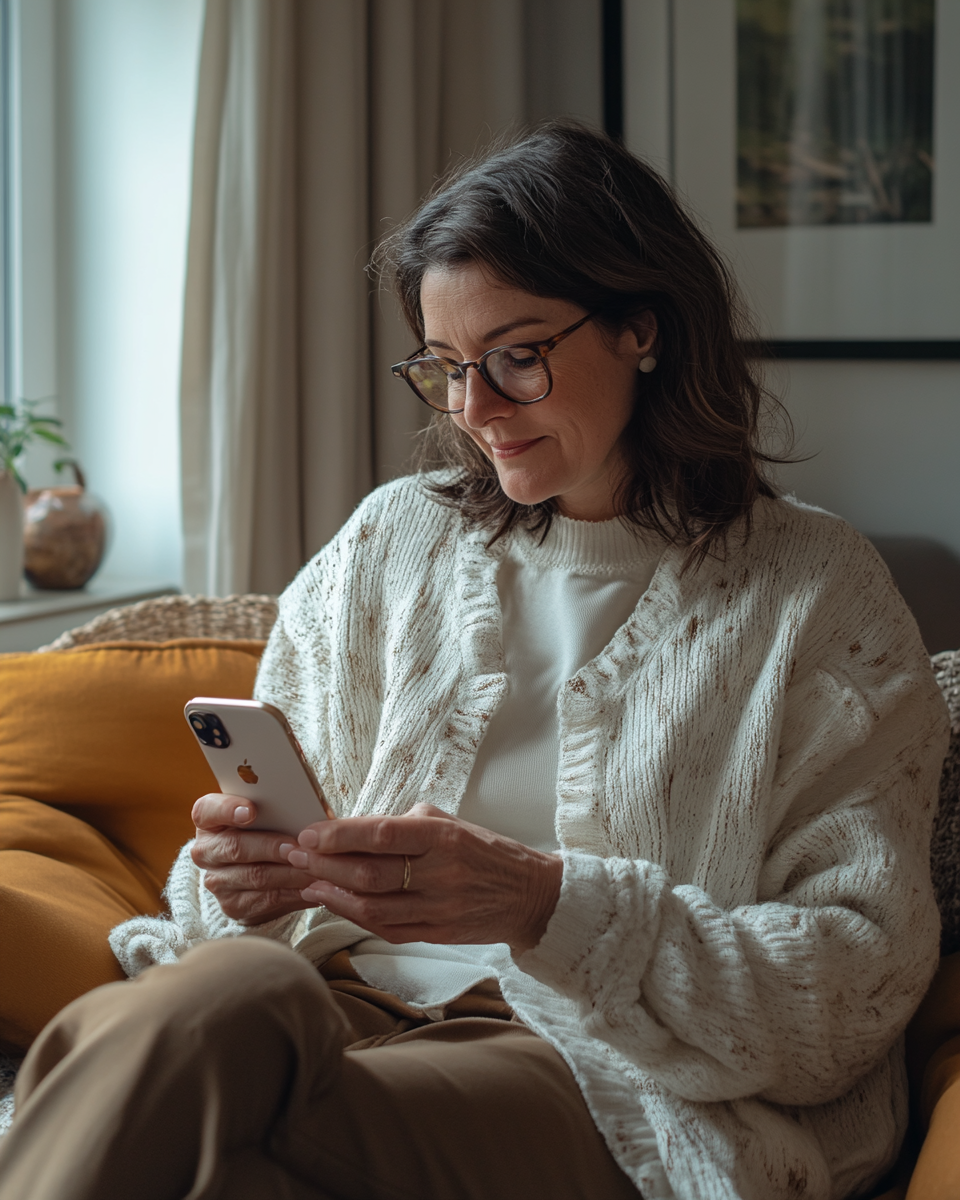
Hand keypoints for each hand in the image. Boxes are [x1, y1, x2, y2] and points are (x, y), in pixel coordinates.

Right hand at [190, 793, 321, 925]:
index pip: (208, 810)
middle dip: (270, 846)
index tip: (250, 811)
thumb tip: (306, 808)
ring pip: (255, 876)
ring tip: (315, 866)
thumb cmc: (267, 829)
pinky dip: (293, 891)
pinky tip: (313, 885)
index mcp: (208, 819)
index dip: (227, 809)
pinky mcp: (232, 905)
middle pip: (235, 847)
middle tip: (297, 846)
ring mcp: (216, 881)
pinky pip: (266, 899)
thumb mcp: (266, 813)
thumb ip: (275, 806)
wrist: (261, 869)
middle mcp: (206, 850)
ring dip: (289, 872)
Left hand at [284, 802, 562, 952]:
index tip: (309, 832)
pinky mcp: (436, 934)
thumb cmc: (485, 852)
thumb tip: (357, 828)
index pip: (381, 835)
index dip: (339, 835)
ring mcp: (438, 909)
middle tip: (295, 854)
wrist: (529, 896)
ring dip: (332, 894)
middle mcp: (441, 874)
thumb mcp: (452, 823)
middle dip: (325, 863)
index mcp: (444, 838)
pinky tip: (334, 902)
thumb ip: (407, 825)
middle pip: (369, 873)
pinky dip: (354, 916)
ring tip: (307, 880)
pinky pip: (386, 928)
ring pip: (372, 906)